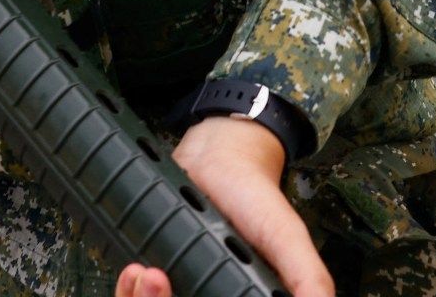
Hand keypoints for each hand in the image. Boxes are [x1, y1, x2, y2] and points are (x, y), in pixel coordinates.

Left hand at [113, 117, 331, 296]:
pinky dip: (128, 292)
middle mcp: (202, 292)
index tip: (179, 293)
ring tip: (144, 272)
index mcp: (234, 295)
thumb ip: (307, 276)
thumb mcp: (286, 236)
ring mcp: (176, 288)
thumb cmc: (256, 197)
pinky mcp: (151, 272)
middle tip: (157, 277)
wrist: (217, 153)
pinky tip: (134, 273)